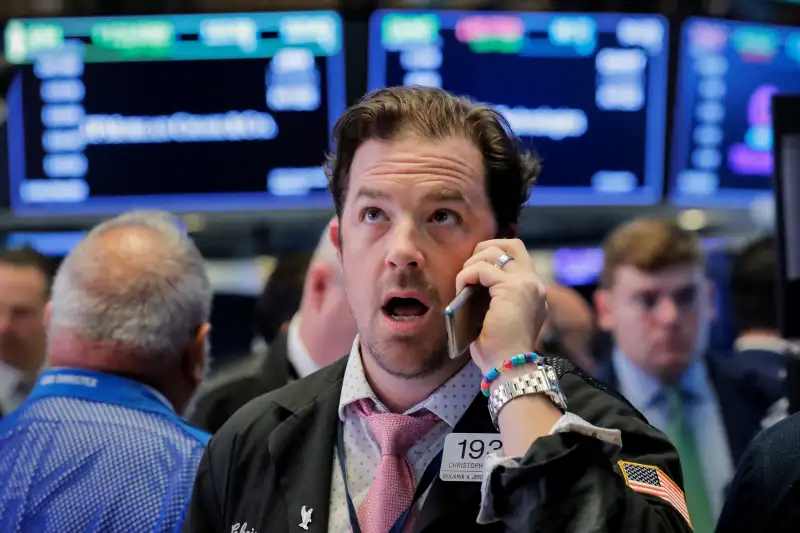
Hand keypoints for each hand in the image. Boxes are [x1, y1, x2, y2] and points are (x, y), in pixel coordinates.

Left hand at [455, 239, 547, 373]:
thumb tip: (472, 281)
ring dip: (473, 263)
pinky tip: (460, 288)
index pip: (517, 257)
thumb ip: (494, 296)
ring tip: (463, 282)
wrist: (509, 368)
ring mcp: (527, 284)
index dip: (493, 257)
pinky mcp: (513, 288)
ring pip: (496, 252)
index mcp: (534, 292)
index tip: (475, 272)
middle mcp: (535, 285)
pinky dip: (466, 274)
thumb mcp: (499, 317)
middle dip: (486, 248)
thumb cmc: (499, 351)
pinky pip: (481, 268)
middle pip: (513, 244)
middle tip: (469, 268)